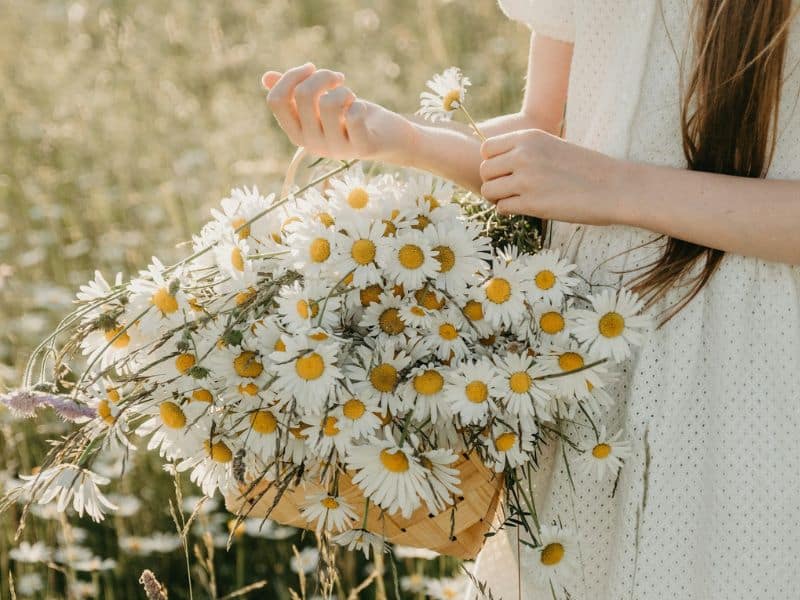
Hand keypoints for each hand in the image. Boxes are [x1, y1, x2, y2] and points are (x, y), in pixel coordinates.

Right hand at [262, 63, 417, 162]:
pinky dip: (359, 104)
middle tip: (338, 79)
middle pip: (303, 95)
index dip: (291, 76)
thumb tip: (265, 78)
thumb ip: (295, 94)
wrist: (389, 140)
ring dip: (344, 90)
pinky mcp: (362, 148)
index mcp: (296, 132)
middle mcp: (312, 144)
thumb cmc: (351, 118)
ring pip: (330, 103)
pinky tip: (362, 109)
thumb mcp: (320, 104)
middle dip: (322, 75)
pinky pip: (354, 116)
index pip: (275, 101)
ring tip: (351, 97)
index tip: (311, 68)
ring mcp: (336, 149)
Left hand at [478, 129, 628, 224]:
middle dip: (494, 182)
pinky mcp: (531, 203)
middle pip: (484, 171)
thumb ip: (525, 150)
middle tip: (510, 189)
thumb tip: (496, 164)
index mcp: (529, 137)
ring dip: (498, 198)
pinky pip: (502, 208)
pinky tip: (525, 208)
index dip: (492, 162)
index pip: (486, 148)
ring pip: (488, 191)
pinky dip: (509, 211)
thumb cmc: (586, 169)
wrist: (614, 187)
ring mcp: (526, 179)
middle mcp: (523, 155)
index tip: (505, 171)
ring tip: (516, 199)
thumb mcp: (552, 146)